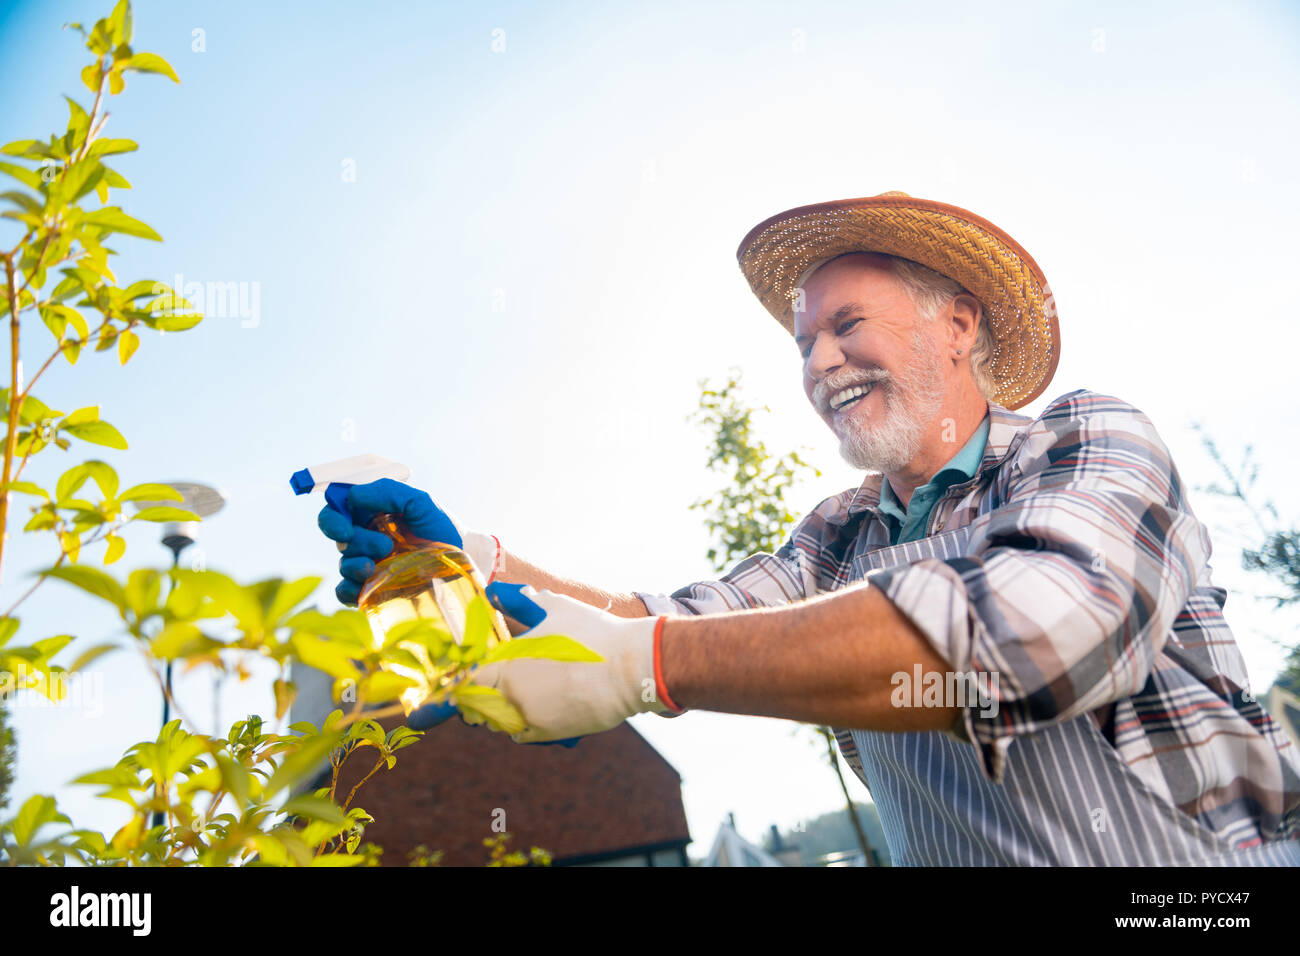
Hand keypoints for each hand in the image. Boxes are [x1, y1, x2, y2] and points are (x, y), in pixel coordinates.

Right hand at [315, 478, 498, 604]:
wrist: (462, 562)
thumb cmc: (442, 529)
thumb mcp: (421, 502)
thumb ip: (388, 491)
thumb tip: (352, 495)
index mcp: (371, 515)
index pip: (336, 511)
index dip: (333, 519)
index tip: (345, 529)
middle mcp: (365, 539)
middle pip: (339, 538)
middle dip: (356, 542)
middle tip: (384, 546)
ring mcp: (368, 565)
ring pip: (343, 564)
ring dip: (355, 565)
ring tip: (379, 568)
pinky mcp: (371, 589)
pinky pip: (345, 592)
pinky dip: (347, 590)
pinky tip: (364, 587)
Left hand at [464, 585, 679, 742]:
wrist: (631, 668)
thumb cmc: (593, 633)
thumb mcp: (554, 608)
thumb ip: (522, 600)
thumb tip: (501, 590)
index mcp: (507, 666)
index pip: (464, 682)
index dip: (453, 685)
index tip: (442, 692)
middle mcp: (513, 697)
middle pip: (475, 706)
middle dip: (474, 697)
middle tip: (480, 685)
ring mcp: (531, 718)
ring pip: (497, 721)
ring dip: (496, 710)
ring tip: (509, 694)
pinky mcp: (550, 733)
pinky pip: (520, 733)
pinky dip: (518, 724)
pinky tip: (528, 710)